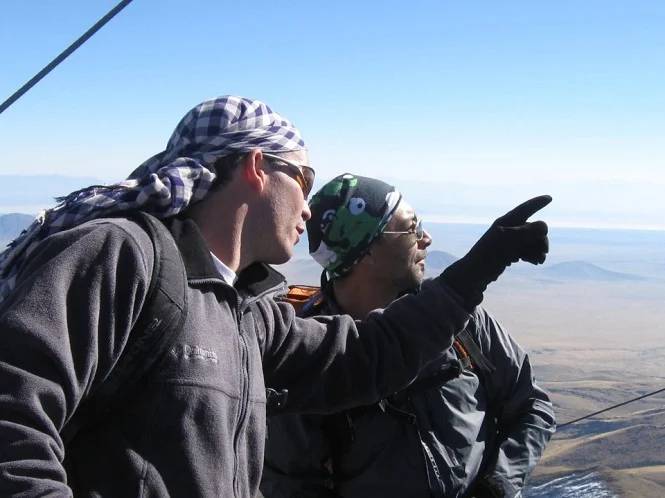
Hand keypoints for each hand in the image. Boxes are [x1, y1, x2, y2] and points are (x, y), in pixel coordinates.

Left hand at [441, 195, 550, 310]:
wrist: (475, 274)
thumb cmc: (489, 255)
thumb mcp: (509, 240)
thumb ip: (527, 231)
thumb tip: (544, 226)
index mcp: (506, 222)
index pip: (525, 209)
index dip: (537, 203)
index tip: (550, 198)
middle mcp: (507, 229)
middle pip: (533, 229)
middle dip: (541, 240)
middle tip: (543, 253)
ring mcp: (508, 242)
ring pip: (530, 242)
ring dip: (537, 249)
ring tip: (538, 261)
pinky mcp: (507, 253)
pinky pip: (525, 251)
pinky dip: (531, 255)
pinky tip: (531, 262)